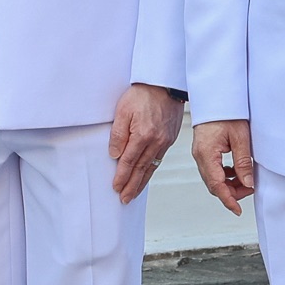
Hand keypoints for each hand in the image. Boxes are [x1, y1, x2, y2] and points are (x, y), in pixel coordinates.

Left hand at [109, 83, 183, 203]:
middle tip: (124, 199)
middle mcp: (156, 141)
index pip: (129, 161)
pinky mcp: (169, 139)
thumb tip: (115, 155)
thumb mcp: (122, 111)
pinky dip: (151, 170)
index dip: (122, 176)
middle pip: (141, 169)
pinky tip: (146, 176)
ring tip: (133, 193)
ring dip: (141, 182)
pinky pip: (158, 159)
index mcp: (143, 135)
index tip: (116, 188)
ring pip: (151, 166)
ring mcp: (164, 142)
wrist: (165, 85)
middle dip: (132, 186)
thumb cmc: (142, 95)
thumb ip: (118, 134)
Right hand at [190, 119, 255, 214]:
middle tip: (250, 190)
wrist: (216, 97)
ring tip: (246, 181)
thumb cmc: (227, 113)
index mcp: (206, 154)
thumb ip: (243, 163)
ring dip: (228, 184)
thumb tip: (247, 183)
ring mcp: (200, 153)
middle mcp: (199, 156)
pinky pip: (212, 170)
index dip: (228, 200)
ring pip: (212, 178)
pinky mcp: (203, 151)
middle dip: (231, 193)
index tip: (238, 210)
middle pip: (213, 184)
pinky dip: (224, 176)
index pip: (216, 184)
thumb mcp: (241, 138)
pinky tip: (236, 171)